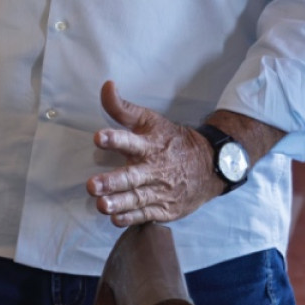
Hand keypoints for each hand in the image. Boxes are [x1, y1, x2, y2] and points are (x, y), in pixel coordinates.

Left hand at [86, 81, 222, 225]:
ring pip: (138, 198)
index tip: (99, 137)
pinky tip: (116, 218)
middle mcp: (155, 169)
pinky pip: (147, 214)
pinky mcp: (166, 208)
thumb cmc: (173, 141)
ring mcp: (162, 191)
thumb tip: (106, 86)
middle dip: (112, 181)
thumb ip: (123, 108)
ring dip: (119, 203)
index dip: (115, 138)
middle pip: (132, 176)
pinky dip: (132, 217)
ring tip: (102, 205)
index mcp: (150, 145)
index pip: (131, 140)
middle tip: (92, 185)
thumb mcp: (151, 121)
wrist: (212, 165)